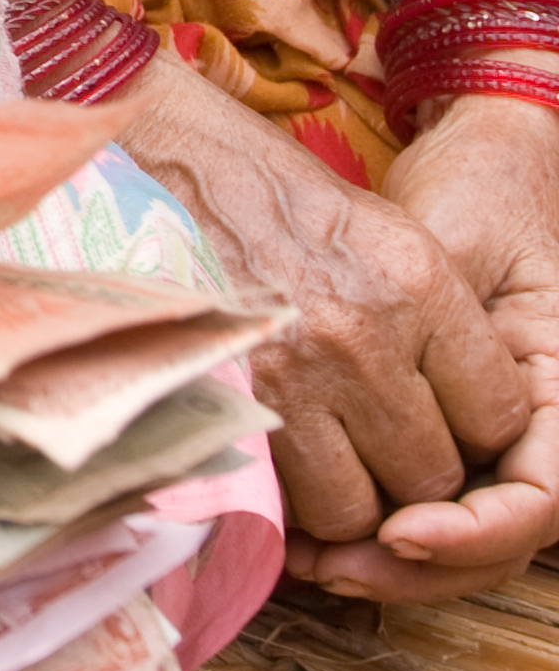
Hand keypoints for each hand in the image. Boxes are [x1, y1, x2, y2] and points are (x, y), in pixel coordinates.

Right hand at [104, 53, 534, 594]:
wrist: (170, 163)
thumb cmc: (280, 203)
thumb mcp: (389, 239)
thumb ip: (436, 332)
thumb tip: (462, 423)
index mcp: (421, 284)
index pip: (499, 417)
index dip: (473, 437)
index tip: (443, 426)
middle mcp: (367, 333)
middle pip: (433, 475)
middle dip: (408, 479)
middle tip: (375, 450)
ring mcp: (296, 371)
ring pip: (362, 508)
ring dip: (346, 500)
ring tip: (326, 460)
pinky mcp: (232, 396)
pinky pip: (290, 502)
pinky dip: (288, 500)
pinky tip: (281, 461)